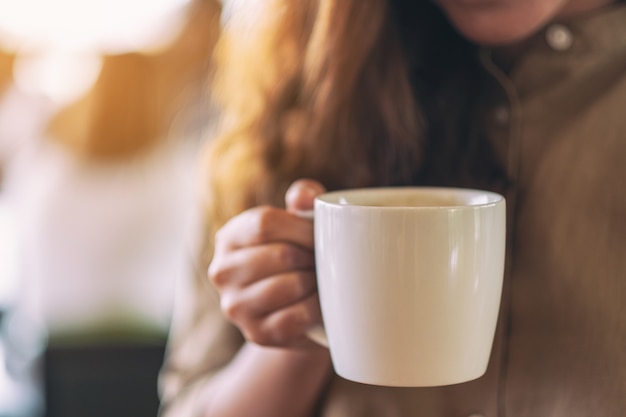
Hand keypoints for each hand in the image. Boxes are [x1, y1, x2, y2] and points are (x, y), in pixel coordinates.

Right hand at [208, 179, 325, 347]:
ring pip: (288, 286)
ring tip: (322, 280)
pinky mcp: (256, 334)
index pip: (265, 223)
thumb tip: (306, 197)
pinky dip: (315, 310)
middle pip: (280, 255)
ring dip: (315, 283)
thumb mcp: (300, 220)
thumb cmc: (299, 254)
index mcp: (229, 236)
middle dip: (313, 257)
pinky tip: (321, 304)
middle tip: (325, 261)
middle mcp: (222, 271)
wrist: (298, 309)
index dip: (302, 228)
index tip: (322, 235)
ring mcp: (235, 306)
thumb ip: (305, 197)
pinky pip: (294, 318)